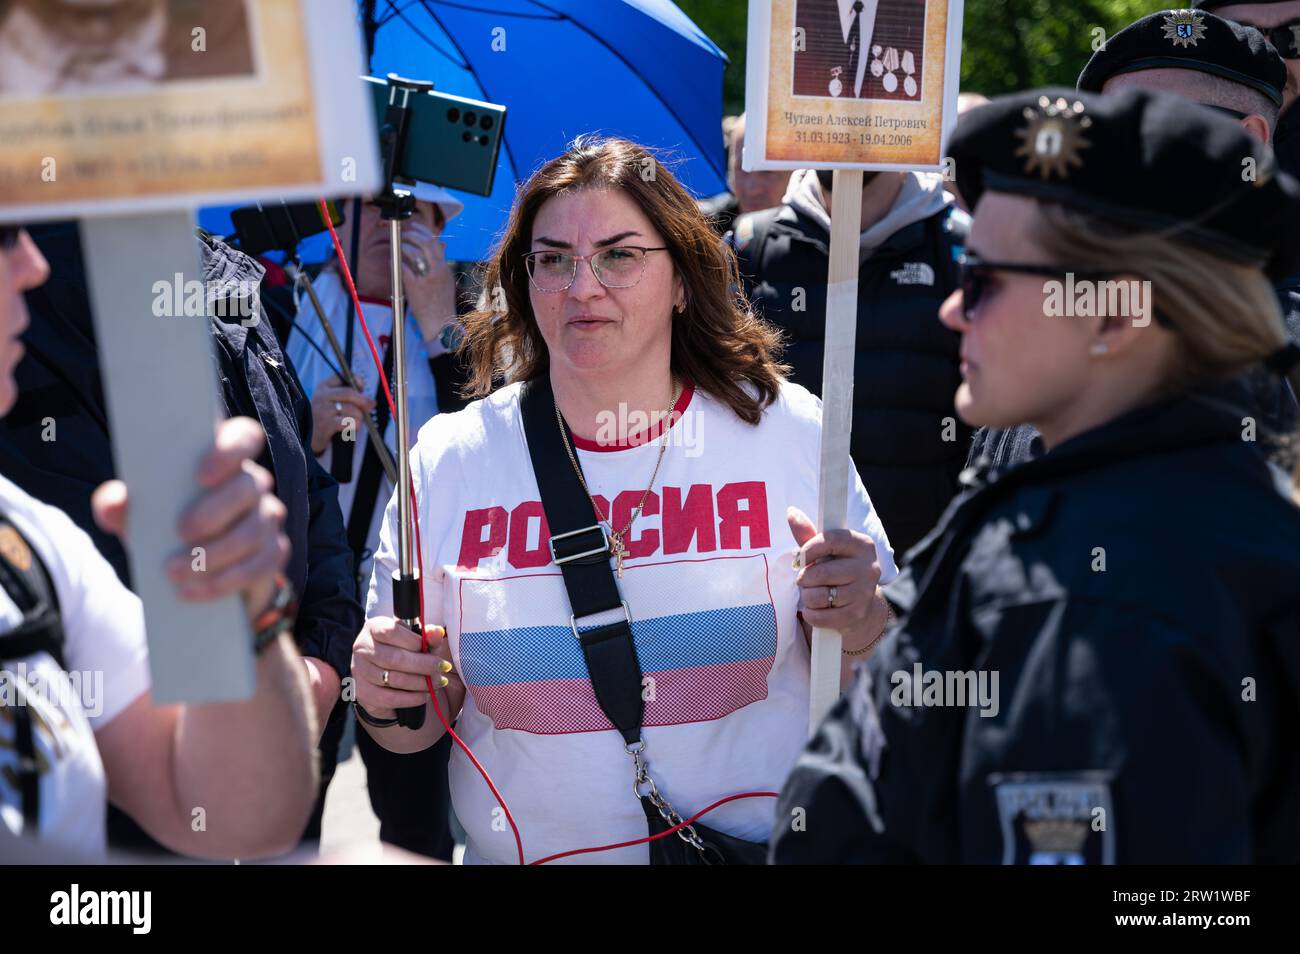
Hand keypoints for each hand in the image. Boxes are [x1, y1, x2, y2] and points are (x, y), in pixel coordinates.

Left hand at [92, 417, 290, 620]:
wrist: (193, 569)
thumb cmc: (165, 524)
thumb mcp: (140, 513)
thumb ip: (121, 504)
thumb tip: (112, 503)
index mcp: (224, 459)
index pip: (244, 436)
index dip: (230, 449)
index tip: (201, 474)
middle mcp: (254, 483)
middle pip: (250, 486)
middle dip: (216, 511)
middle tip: (181, 532)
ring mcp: (268, 518)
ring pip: (253, 531)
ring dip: (214, 555)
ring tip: (175, 573)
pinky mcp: (274, 552)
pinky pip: (259, 566)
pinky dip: (224, 582)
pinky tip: (193, 592)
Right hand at [310, 374, 374, 454]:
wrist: (308, 435)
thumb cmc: (323, 417)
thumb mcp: (330, 401)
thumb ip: (348, 396)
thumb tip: (371, 401)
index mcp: (323, 387)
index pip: (342, 376)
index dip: (357, 380)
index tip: (362, 388)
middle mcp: (322, 396)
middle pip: (349, 393)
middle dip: (364, 401)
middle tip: (370, 406)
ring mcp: (323, 410)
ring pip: (352, 410)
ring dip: (359, 418)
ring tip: (356, 422)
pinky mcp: (326, 424)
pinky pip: (349, 422)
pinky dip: (355, 425)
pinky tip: (351, 428)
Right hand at [351, 618, 463, 720]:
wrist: (380, 678)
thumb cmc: (400, 651)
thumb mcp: (413, 640)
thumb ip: (426, 636)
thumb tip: (437, 632)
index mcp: (374, 628)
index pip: (391, 631)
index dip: (414, 641)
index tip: (432, 648)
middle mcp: (362, 648)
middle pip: (395, 658)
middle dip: (424, 665)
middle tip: (443, 668)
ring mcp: (360, 671)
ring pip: (394, 679)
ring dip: (421, 683)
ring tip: (437, 682)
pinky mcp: (364, 693)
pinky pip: (391, 698)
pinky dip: (412, 698)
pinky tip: (425, 695)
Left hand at [399, 222, 457, 344]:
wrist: (441, 324)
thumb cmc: (441, 303)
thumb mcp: (446, 280)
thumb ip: (442, 262)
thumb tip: (441, 244)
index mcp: (444, 268)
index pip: (435, 242)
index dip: (423, 231)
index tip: (414, 227)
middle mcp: (438, 271)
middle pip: (425, 243)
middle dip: (412, 234)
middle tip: (403, 233)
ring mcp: (427, 279)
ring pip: (415, 253)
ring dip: (404, 246)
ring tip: (398, 246)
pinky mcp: (416, 288)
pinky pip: (404, 269)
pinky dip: (397, 262)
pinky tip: (393, 260)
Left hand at [787, 506, 882, 642]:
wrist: (860, 602)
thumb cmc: (837, 568)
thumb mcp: (826, 549)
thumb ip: (808, 534)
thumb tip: (791, 513)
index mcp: (862, 545)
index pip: (830, 541)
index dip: (808, 549)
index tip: (799, 558)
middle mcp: (868, 567)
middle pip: (821, 572)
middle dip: (804, 578)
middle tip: (805, 580)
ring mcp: (865, 592)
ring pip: (819, 595)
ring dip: (807, 597)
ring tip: (811, 594)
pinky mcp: (857, 614)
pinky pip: (822, 616)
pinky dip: (811, 615)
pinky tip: (814, 609)